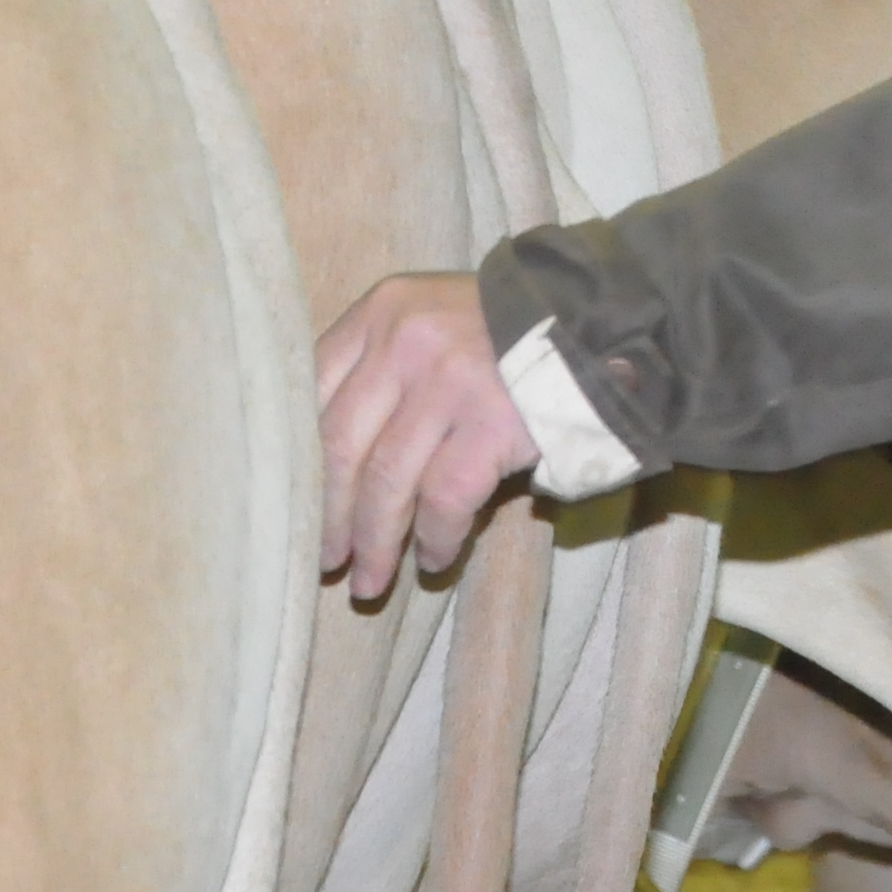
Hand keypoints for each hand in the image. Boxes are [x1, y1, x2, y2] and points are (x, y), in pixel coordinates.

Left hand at [315, 273, 539, 601]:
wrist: (602, 321)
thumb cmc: (507, 331)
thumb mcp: (433, 320)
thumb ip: (381, 363)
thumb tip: (319, 460)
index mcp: (384, 309)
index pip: (312, 390)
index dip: (296, 459)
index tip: (289, 506)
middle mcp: (408, 339)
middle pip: (341, 445)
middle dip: (329, 514)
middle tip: (326, 560)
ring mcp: (451, 380)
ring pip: (387, 480)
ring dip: (376, 541)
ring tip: (369, 581)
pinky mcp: (493, 420)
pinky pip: (445, 496)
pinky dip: (436, 536)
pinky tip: (435, 558)